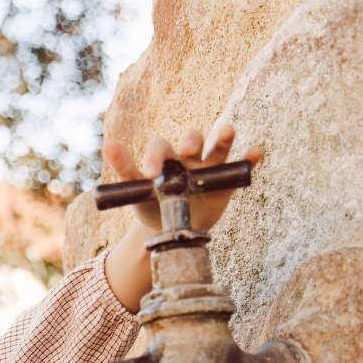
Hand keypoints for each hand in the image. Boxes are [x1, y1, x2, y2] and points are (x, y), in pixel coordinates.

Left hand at [102, 125, 262, 233]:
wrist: (169, 230)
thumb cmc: (150, 205)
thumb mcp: (135, 190)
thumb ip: (125, 168)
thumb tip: (107, 143)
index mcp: (165, 158)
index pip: (161, 147)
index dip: (156, 156)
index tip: (150, 174)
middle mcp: (188, 158)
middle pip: (192, 139)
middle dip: (191, 141)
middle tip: (187, 151)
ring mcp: (208, 168)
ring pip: (217, 147)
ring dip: (223, 137)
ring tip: (227, 132)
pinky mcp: (225, 182)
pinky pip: (239, 167)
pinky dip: (248, 158)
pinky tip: (255, 153)